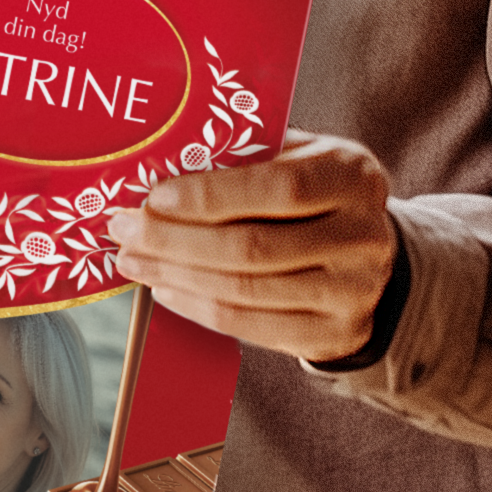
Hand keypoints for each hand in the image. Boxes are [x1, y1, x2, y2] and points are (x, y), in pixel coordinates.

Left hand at [107, 130, 396, 362]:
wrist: (366, 253)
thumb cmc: (312, 193)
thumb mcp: (296, 157)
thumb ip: (244, 157)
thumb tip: (159, 165)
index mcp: (353, 177)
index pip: (277, 188)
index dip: (209, 195)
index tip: (153, 197)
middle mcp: (363, 236)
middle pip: (253, 246)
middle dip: (174, 240)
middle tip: (124, 230)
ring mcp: (353, 291)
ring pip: (245, 290)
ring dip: (175, 276)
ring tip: (133, 260)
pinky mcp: (335, 334)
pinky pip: (251, 326)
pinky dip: (198, 308)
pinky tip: (165, 289)